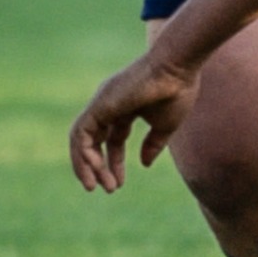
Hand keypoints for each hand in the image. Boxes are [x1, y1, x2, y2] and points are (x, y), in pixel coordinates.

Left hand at [67, 51, 198, 192]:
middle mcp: (109, 105)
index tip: (118, 184)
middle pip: (93, 141)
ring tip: (97, 185)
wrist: (177, 68)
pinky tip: (97, 168)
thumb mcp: (165, 126)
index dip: (114, 163)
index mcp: (126, 108)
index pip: (113, 139)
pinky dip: (83, 153)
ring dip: (86, 165)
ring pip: (81, 139)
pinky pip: (81, 134)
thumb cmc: (176, 92)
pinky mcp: (98, 105)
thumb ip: (153, 144)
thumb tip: (144, 164)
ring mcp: (101, 104)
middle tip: (108, 189)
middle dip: (97, 167)